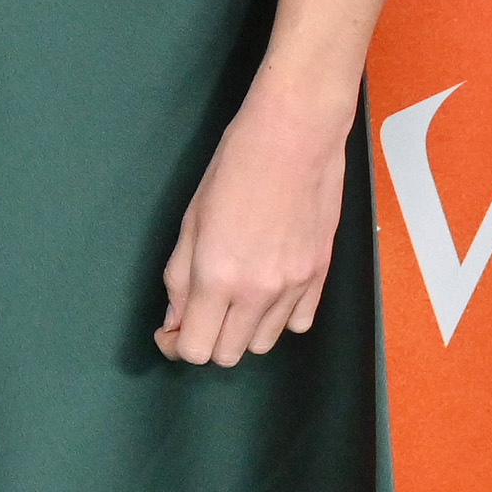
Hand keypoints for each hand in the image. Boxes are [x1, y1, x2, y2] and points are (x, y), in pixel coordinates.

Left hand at [155, 92, 343, 367]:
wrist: (295, 137)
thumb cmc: (233, 168)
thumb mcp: (190, 221)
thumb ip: (180, 277)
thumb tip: (175, 319)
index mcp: (217, 277)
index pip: (195, 349)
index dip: (175, 344)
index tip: (170, 330)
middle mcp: (259, 292)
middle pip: (229, 354)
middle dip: (207, 340)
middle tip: (198, 313)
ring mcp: (294, 286)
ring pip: (264, 344)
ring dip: (242, 331)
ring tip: (233, 298)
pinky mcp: (321, 275)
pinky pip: (298, 323)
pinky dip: (278, 318)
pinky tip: (267, 292)